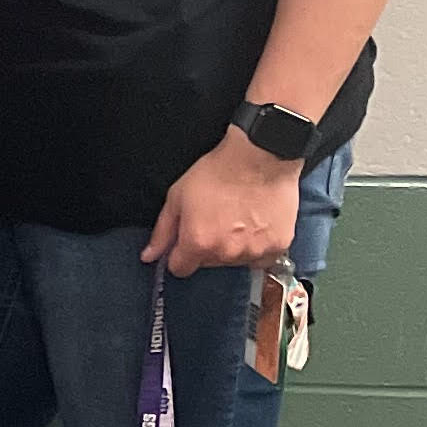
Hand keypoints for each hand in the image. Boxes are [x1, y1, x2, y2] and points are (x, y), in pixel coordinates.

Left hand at [145, 130, 299, 276]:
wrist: (260, 157)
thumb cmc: (217, 172)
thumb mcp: (177, 197)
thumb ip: (162, 232)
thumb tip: (148, 257)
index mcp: (198, 243)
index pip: (180, 268)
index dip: (180, 254)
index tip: (186, 240)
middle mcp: (226, 253)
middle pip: (208, 263)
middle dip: (206, 247)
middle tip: (215, 219)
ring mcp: (254, 252)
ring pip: (234, 261)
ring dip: (233, 247)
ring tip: (237, 218)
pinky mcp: (278, 246)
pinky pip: (261, 258)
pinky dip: (257, 246)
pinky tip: (255, 225)